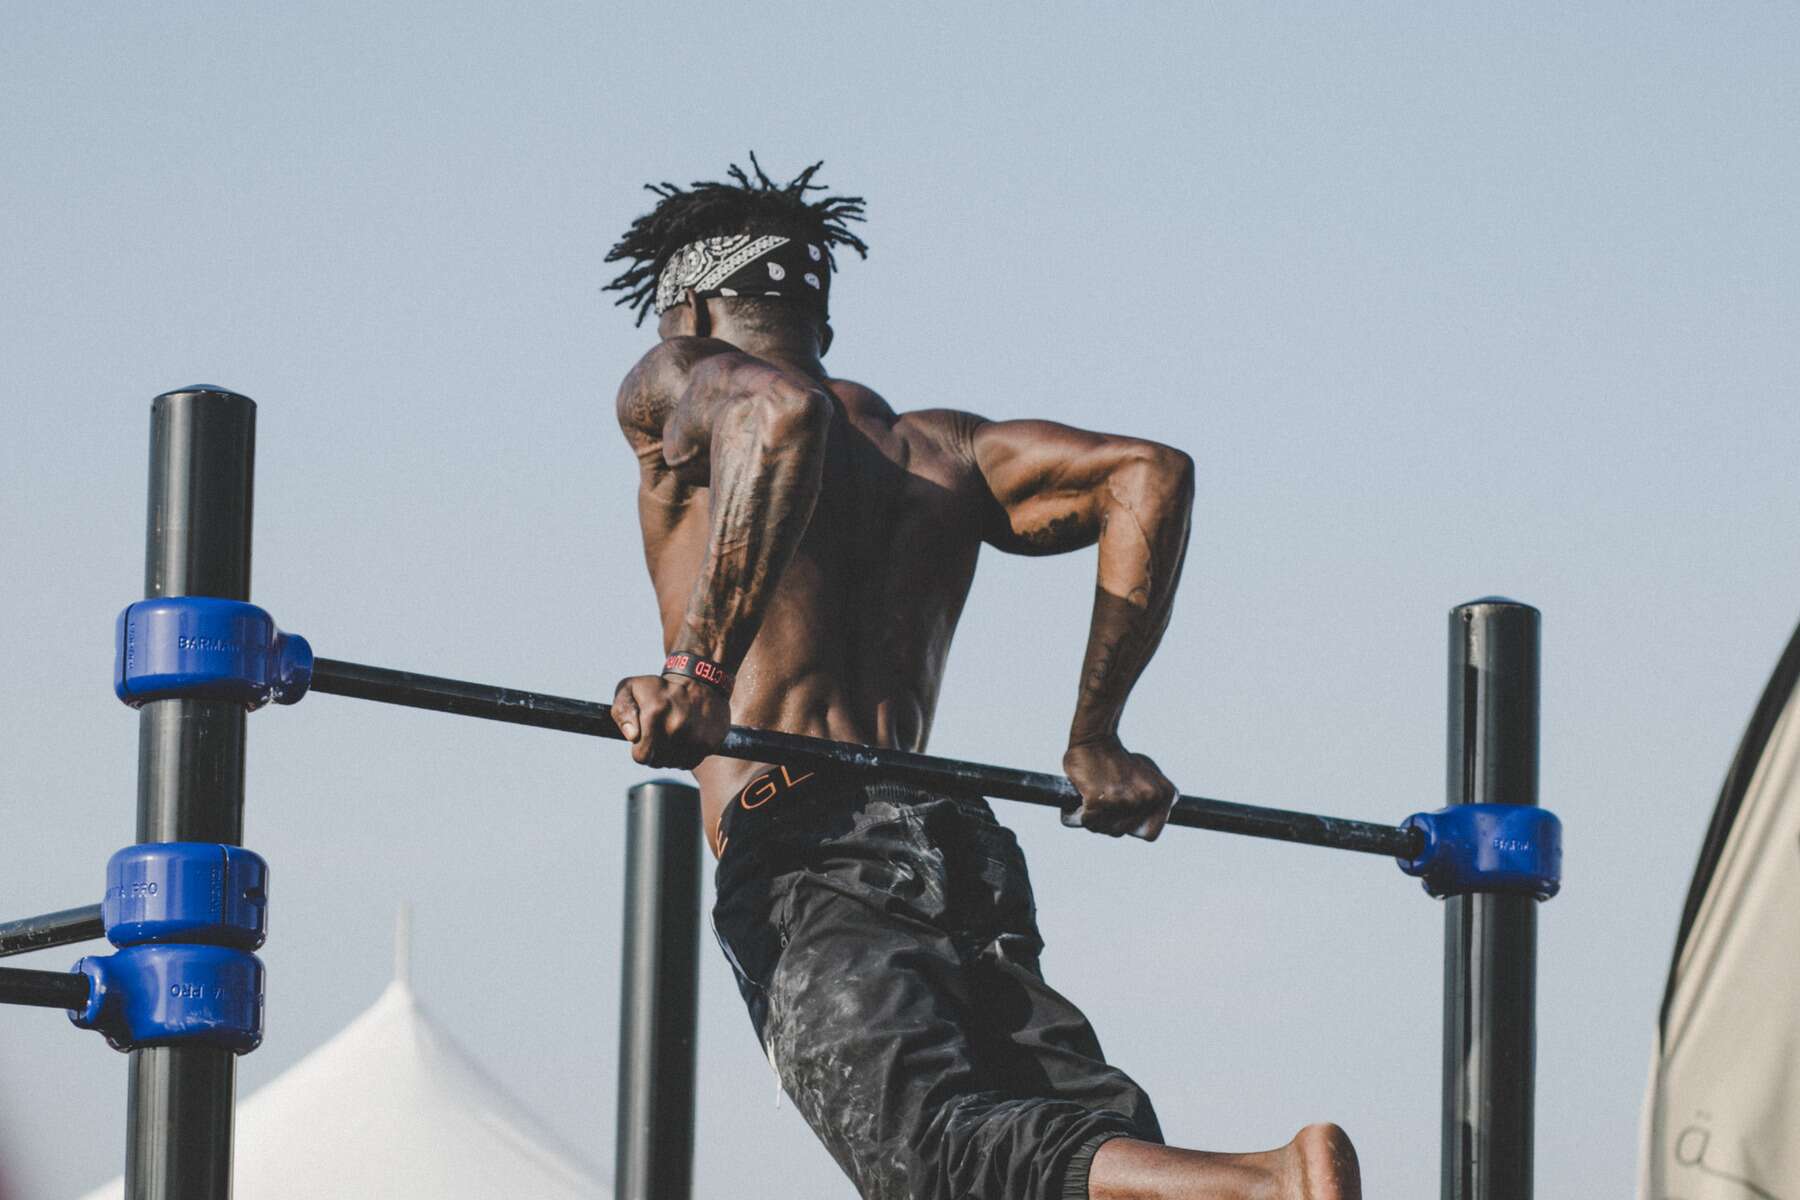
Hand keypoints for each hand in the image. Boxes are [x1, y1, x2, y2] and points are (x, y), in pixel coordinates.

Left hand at [610, 674, 730, 767]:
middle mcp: (676, 726)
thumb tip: (632, 736)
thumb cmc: (660, 689)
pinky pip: (690, 763)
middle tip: (659, 733)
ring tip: (673, 733)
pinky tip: (686, 737)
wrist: (702, 682)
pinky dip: (686, 754)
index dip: (640, 748)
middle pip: (657, 762)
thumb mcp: (630, 689)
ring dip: (670, 754)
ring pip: (673, 764)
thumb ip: (622, 711)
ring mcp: (695, 737)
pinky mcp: (709, 743)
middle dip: (654, 751)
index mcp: (654, 713)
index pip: (641, 756)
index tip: (644, 737)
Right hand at [1061, 735, 1177, 840]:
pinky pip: (1088, 820)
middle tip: (1104, 800)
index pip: (1149, 834)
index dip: (1133, 827)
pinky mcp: (1098, 799)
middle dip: (1109, 822)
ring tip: (1096, 797)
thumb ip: (1156, 802)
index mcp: (1165, 795)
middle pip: (1123, 832)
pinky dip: (1081, 813)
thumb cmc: (1121, 761)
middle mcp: (1147, 798)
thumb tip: (1149, 828)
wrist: (1096, 740)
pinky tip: (1085, 796)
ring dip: (1096, 818)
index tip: (1124, 812)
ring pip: (1105, 828)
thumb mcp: (1151, 778)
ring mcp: (1124, 799)